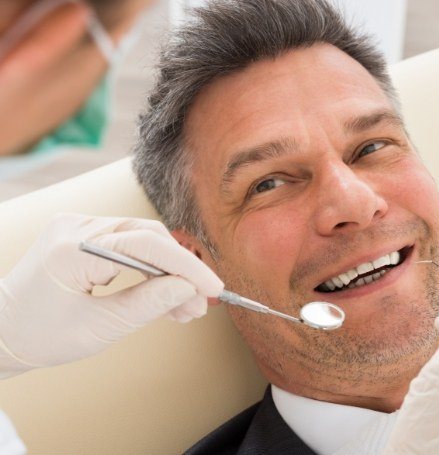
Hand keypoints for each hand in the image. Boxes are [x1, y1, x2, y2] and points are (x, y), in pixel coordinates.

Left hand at [0, 214, 222, 377]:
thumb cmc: (39, 336)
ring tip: (185, 307)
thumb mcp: (98, 328)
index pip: (146, 245)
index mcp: (71, 250)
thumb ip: (148, 304)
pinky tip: (164, 293)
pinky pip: (128, 245)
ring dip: (168, 271)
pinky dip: (149, 268)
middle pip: (148, 236)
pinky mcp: (82, 235)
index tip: (213, 288)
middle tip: (200, 303)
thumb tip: (188, 289)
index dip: (187, 266)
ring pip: (142, 240)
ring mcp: (77, 227)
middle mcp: (75, 227)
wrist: (2, 332)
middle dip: (180, 270)